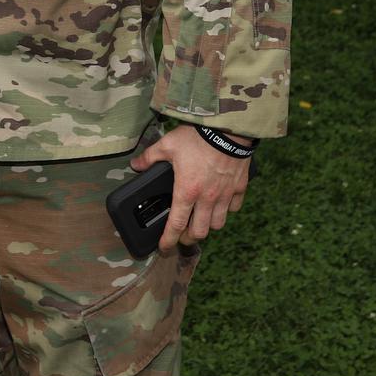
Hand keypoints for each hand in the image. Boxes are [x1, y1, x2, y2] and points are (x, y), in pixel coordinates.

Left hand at [130, 126, 252, 251]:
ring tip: (201, 221)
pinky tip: (221, 203)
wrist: (228, 128)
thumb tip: (136, 164)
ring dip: (208, 226)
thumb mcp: (167, 144)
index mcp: (186, 191)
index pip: (176, 225)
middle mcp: (207, 199)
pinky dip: (227, 210)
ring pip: (218, 224)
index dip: (168, 240)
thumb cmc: (198, 137)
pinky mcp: (239, 187)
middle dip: (189, 238)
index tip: (164, 247)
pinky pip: (234, 208)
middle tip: (182, 235)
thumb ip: (150, 157)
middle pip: (199, 232)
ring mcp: (225, 195)